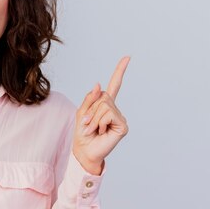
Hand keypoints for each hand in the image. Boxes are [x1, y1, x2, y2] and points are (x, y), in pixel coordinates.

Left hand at [73, 56, 129, 174]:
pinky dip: (100, 122)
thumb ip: (90, 98)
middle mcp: (115, 110)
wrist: (84, 151)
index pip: (115, 85)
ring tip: (93, 129)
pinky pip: (109, 115)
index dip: (120, 71)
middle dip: (91, 109)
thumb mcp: (82, 112)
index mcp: (105, 105)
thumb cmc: (83, 133)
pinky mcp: (123, 126)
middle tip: (88, 123)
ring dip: (94, 118)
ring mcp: (120, 118)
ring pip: (105, 105)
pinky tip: (101, 132)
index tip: (127, 57)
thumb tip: (99, 84)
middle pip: (104, 97)